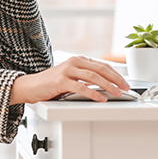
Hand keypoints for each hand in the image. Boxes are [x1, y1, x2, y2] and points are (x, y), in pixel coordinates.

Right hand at [10, 56, 130, 103]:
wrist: (31, 86)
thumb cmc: (51, 84)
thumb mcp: (71, 77)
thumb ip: (85, 78)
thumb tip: (104, 85)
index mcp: (78, 60)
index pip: (102, 65)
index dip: (115, 74)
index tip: (124, 82)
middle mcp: (74, 62)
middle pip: (101, 69)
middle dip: (116, 79)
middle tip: (126, 87)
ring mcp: (67, 70)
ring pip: (93, 77)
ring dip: (108, 85)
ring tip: (117, 93)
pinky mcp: (61, 81)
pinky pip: (81, 87)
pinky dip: (93, 93)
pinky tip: (101, 98)